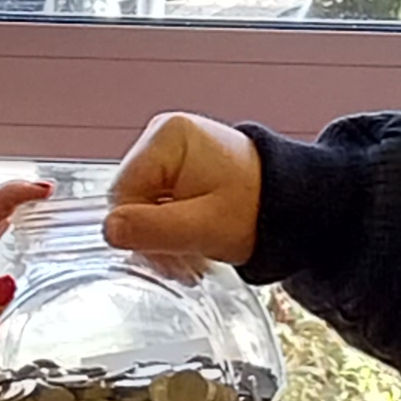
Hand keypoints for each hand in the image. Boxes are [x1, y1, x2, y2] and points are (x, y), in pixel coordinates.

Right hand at [102, 112, 261, 268]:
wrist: (291, 205)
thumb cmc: (258, 208)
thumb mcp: (203, 227)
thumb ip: (154, 229)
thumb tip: (109, 230)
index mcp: (168, 136)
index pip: (122, 194)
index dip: (138, 232)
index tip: (167, 258)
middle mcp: (163, 136)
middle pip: (130, 200)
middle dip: (153, 237)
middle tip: (185, 264)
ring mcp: (168, 150)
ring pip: (141, 206)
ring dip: (162, 238)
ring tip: (194, 256)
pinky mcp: (176, 167)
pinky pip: (155, 204)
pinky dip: (171, 228)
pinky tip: (192, 241)